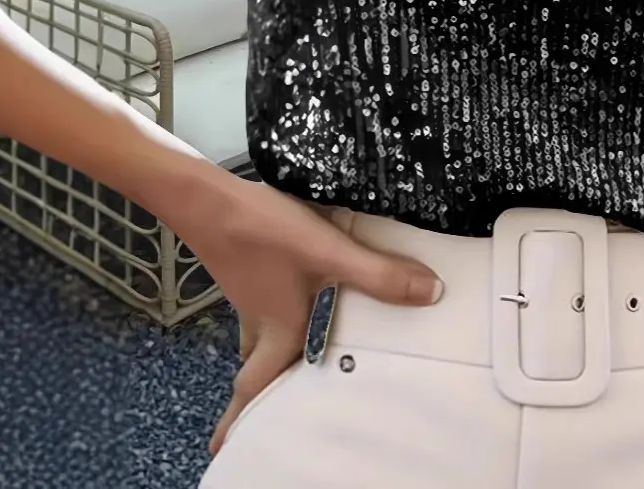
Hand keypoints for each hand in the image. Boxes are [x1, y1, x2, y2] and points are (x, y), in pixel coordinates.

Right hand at [174, 172, 442, 455]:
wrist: (211, 198)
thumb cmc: (265, 233)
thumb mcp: (328, 253)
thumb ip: (378, 274)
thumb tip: (431, 294)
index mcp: (278, 331)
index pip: (259, 386)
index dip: (246, 417)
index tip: (231, 446)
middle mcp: (261, 319)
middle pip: (258, 366)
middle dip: (264, 388)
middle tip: (275, 404)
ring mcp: (252, 293)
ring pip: (261, 335)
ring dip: (275, 348)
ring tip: (297, 353)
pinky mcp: (251, 268)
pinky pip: (266, 304)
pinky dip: (281, 312)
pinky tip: (301, 293)